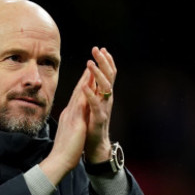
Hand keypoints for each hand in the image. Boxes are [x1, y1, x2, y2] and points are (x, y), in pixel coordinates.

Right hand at [39, 68, 91, 184]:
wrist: (58, 161)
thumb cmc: (64, 151)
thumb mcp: (69, 133)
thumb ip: (71, 124)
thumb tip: (74, 120)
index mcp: (69, 115)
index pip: (77, 96)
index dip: (83, 83)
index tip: (88, 72)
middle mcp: (69, 112)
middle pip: (78, 91)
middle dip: (85, 76)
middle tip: (91, 62)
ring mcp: (71, 116)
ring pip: (79, 94)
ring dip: (85, 79)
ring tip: (91, 66)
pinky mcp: (74, 122)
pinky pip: (80, 104)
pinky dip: (84, 93)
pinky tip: (88, 84)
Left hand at [82, 47, 116, 162]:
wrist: (95, 146)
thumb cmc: (92, 125)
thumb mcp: (91, 105)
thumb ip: (92, 92)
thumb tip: (90, 78)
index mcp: (104, 95)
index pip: (107, 74)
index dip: (105, 61)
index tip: (101, 48)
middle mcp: (106, 100)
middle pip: (108, 76)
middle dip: (103, 62)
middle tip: (97, 49)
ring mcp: (104, 108)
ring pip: (104, 88)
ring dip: (97, 74)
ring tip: (89, 63)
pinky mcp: (99, 119)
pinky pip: (95, 105)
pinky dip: (90, 95)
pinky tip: (85, 86)